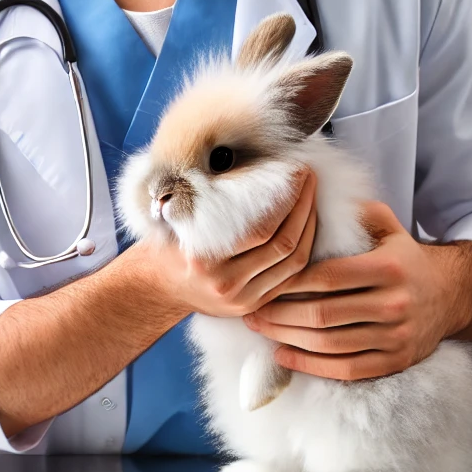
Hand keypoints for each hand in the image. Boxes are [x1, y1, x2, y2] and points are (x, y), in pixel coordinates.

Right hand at [140, 169, 318, 318]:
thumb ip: (211, 198)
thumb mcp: (178, 216)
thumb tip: (254, 164)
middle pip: (281, 244)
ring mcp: (241, 300)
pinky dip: (304, 249)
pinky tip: (307, 226)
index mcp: (204, 259)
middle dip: (304, 207)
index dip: (286, 199)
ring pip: (293, 263)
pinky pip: (290, 278)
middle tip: (310, 177)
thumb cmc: (170, 242)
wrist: (158, 287)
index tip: (296, 171)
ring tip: (312, 197)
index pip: (259, 228)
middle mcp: (224, 283)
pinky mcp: (253, 307)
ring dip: (309, 226)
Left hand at [242, 201, 471, 380]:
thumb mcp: (387, 225)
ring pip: (331, 345)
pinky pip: (347, 369)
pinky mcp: (395, 362)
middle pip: (323, 314)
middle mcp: (394, 305)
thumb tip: (309, 196)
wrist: (452, 294)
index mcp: (388, 268)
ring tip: (260, 328)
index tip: (265, 279)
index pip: (327, 277)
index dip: (291, 281)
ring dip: (288, 339)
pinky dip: (311, 366)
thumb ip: (352, 211)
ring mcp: (396, 338)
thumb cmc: (405, 256)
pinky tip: (284, 355)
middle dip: (280, 313)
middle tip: (251, 308)